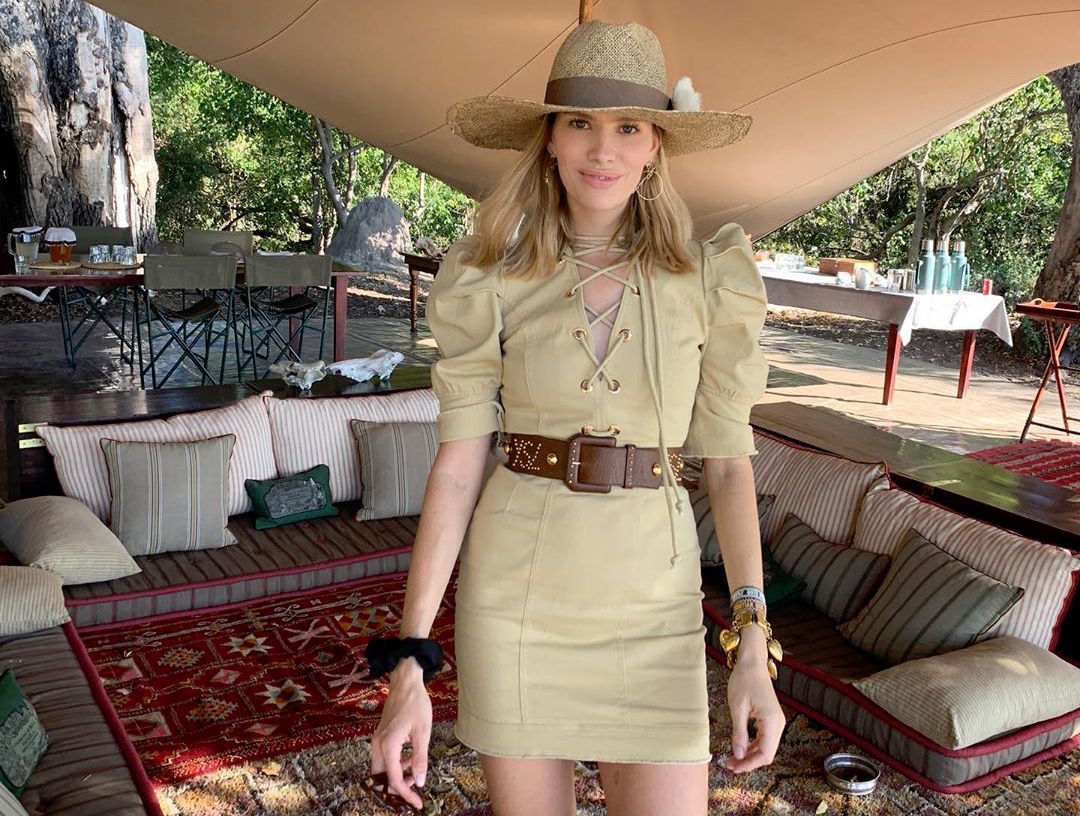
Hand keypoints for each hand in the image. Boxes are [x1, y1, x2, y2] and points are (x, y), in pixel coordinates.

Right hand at [369, 659, 431, 809]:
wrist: (405, 681)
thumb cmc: (416, 703)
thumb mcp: (423, 732)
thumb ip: (420, 758)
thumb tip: (418, 782)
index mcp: (388, 745)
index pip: (394, 780)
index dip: (405, 795)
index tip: (417, 804)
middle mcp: (378, 745)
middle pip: (382, 778)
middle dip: (396, 788)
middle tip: (414, 790)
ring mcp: (377, 740)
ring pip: (382, 768)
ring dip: (397, 774)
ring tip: (415, 769)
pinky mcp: (380, 736)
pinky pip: (384, 758)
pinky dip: (396, 764)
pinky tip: (410, 757)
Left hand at [723, 631, 784, 772]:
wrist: (752, 663)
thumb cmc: (744, 680)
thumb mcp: (737, 708)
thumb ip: (739, 733)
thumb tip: (738, 754)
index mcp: (772, 721)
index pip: (765, 753)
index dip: (750, 764)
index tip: (734, 768)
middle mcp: (778, 723)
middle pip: (766, 753)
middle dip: (748, 762)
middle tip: (729, 766)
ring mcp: (776, 721)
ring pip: (765, 747)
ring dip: (749, 755)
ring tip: (731, 759)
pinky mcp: (771, 718)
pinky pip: (763, 738)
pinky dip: (752, 746)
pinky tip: (739, 748)